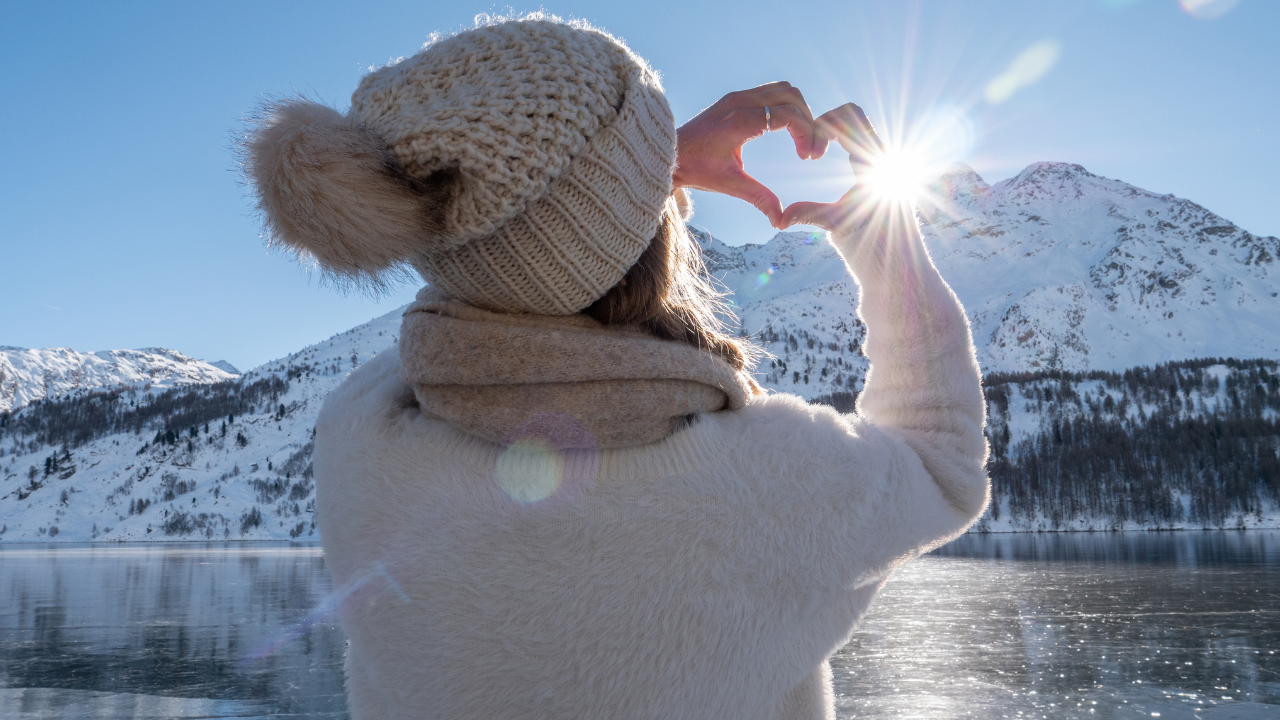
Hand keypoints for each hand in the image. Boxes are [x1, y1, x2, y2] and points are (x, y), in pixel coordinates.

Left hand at [673, 82, 826, 227]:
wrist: (668, 155)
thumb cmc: (696, 169)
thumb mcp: (729, 185)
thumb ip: (759, 198)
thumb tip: (781, 221)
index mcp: (740, 120)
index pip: (789, 114)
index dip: (807, 133)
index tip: (808, 158)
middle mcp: (739, 101)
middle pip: (792, 96)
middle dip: (809, 120)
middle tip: (811, 150)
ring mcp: (737, 96)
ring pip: (784, 90)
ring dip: (799, 111)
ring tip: (803, 140)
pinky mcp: (735, 98)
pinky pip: (771, 92)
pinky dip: (786, 107)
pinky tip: (787, 131)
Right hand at [779, 103, 886, 232]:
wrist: (888, 236)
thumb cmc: (864, 231)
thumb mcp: (835, 222)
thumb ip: (809, 215)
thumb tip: (780, 220)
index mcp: (874, 162)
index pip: (849, 122)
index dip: (823, 129)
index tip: (812, 156)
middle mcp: (878, 150)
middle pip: (850, 112)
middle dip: (824, 123)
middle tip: (810, 149)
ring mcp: (876, 149)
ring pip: (852, 117)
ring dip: (829, 127)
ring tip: (814, 151)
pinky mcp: (872, 152)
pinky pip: (853, 128)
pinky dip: (834, 133)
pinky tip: (821, 153)